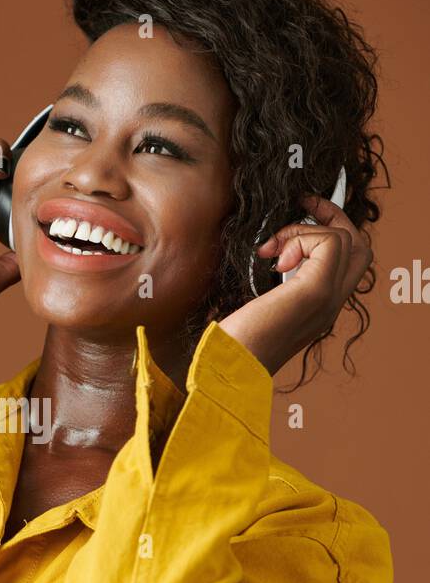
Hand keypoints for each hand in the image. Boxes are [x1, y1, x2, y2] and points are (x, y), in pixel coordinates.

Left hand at [216, 194, 372, 376]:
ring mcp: (326, 300)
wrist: (224, 377)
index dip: (327, 232)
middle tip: (302, 206)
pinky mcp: (314, 293)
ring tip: (272, 250)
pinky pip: (329, 243)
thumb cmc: (227, 349)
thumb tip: (261, 255)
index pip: (346, 263)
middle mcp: (329, 306)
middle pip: (359, 247)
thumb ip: (267, 288)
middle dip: (332, 217)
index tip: (298, 215)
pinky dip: (300, 237)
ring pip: (347, 240)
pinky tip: (272, 259)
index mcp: (316, 310)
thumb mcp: (252, 310)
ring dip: (305, 230)